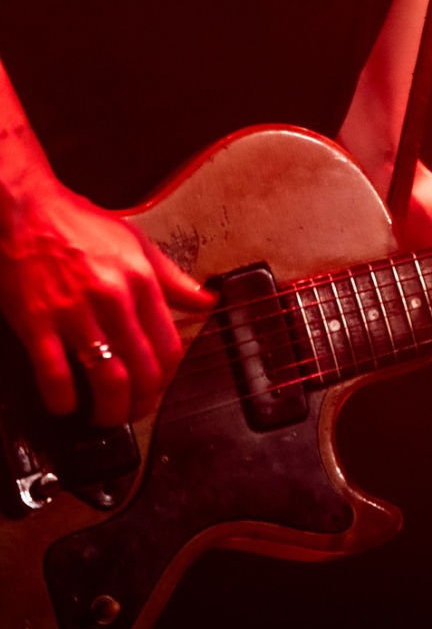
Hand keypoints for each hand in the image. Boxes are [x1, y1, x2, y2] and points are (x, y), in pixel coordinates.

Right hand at [0, 180, 214, 426]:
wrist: (26, 211)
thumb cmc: (78, 225)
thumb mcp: (136, 242)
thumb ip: (173, 278)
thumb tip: (207, 301)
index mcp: (140, 279)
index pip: (169, 346)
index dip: (167, 379)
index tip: (158, 387)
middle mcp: (114, 298)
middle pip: (143, 371)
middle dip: (142, 403)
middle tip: (133, 411)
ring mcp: (76, 313)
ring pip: (107, 380)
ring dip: (109, 411)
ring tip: (104, 416)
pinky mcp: (38, 324)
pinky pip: (57, 377)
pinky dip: (63, 401)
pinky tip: (65, 403)